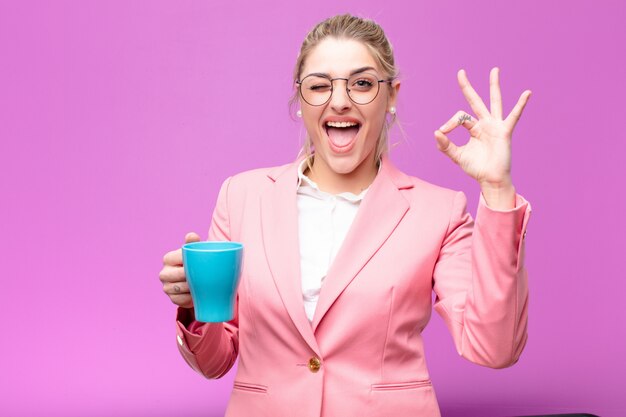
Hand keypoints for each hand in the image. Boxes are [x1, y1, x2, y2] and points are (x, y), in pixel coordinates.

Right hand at [159, 232, 200, 308]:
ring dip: (192, 287)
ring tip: (203, 284)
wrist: (199, 279)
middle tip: (205, 274)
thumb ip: (193, 243)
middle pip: (177, 275)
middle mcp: (164, 273)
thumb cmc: (196, 262)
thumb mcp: (195, 252)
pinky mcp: (172, 298)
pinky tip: (197, 294)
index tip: (201, 262)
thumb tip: (192, 235)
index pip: (176, 258)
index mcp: (168, 258)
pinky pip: (180, 300)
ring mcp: (166, 287)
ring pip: (179, 288)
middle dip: (191, 275)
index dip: (189, 261)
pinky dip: (190, 298)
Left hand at [434, 68, 530, 189]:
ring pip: (494, 101)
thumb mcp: (457, 156)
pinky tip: (527, 93)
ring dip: (494, 85)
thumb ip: (445, 145)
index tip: (442, 133)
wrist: (490, 179)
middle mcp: (484, 124)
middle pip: (475, 101)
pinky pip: (514, 115)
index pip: (459, 117)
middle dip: (467, 87)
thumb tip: (436, 131)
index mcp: (473, 128)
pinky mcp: (505, 132)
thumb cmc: (476, 168)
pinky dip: (521, 104)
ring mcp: (495, 126)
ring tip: (494, 70)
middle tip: (460, 72)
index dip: (449, 123)